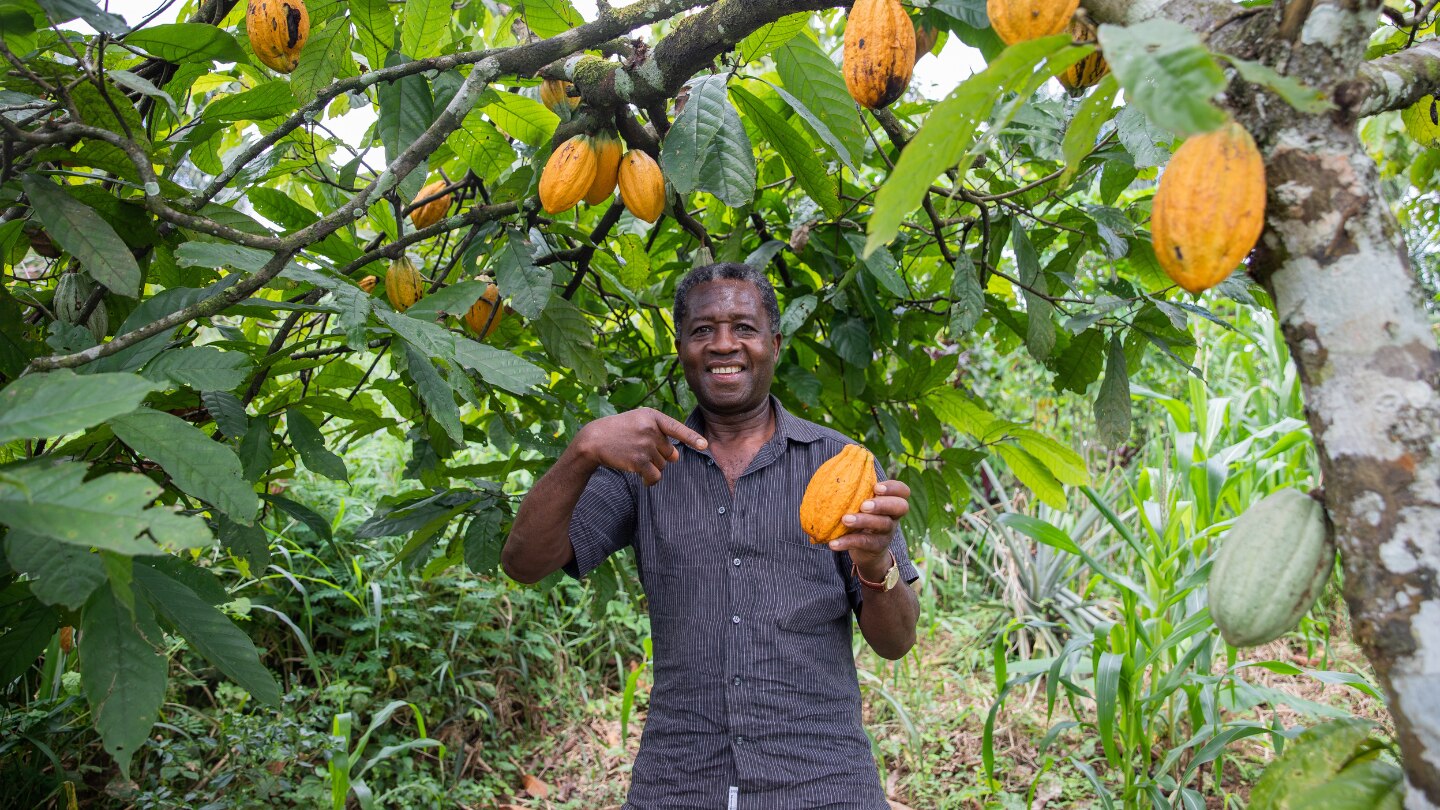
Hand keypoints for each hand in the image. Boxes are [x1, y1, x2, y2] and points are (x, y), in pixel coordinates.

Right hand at [575, 407, 707, 485]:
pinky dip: (650, 480)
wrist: (594, 439)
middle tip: (639, 450)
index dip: (691, 438)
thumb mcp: (638, 422)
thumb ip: (659, 435)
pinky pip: (654, 476)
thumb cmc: (618, 431)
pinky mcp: (639, 461)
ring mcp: (645, 445)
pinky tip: (641, 478)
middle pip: (670, 452)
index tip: (704, 446)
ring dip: (652, 467)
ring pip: (662, 465)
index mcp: (652, 416)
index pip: (676, 428)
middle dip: (659, 456)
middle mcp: (651, 429)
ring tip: (634, 458)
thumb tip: (676, 457)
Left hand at [827, 479, 910, 576]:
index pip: (903, 491)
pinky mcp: (876, 547)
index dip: (893, 488)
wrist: (867, 551)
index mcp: (892, 501)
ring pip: (882, 524)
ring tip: (845, 519)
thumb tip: (843, 454)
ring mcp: (887, 532)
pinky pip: (864, 543)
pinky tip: (833, 543)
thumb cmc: (863, 517)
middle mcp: (894, 516)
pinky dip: (847, 542)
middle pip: (900, 507)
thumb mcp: (864, 502)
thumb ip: (859, 485)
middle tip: (864, 504)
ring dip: (863, 521)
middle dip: (883, 504)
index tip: (876, 487)